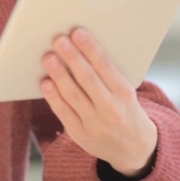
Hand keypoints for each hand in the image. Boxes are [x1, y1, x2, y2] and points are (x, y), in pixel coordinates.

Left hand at [40, 27, 158, 176]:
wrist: (134, 149)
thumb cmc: (126, 109)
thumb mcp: (126, 91)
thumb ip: (108, 74)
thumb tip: (81, 47)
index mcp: (125, 94)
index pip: (106, 67)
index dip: (90, 48)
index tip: (78, 32)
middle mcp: (111, 109)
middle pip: (87, 79)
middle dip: (72, 57)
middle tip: (58, 39)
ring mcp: (94, 123)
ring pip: (73, 95)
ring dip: (59, 74)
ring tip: (48, 57)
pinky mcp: (80, 134)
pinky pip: (63, 112)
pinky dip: (53, 96)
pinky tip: (45, 82)